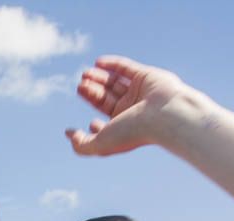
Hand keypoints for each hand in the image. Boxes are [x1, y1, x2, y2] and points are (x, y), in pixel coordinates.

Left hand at [66, 56, 192, 156]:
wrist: (164, 116)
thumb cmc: (133, 132)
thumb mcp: (100, 144)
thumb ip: (81, 144)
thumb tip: (68, 134)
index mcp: (123, 129)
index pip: (106, 124)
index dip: (95, 126)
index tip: (91, 124)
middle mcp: (131, 111)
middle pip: (106, 99)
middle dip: (92, 93)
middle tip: (79, 86)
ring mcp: (139, 92)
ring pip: (114, 83)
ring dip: (98, 78)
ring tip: (83, 75)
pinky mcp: (145, 76)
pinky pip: (126, 67)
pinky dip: (112, 64)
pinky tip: (97, 63)